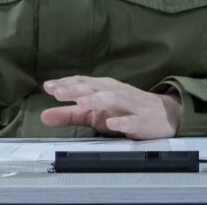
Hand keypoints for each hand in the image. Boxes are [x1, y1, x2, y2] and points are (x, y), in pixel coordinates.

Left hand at [40, 75, 182, 138]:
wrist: (163, 114)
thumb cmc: (122, 112)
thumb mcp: (93, 113)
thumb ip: (69, 115)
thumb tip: (43, 116)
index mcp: (101, 88)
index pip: (80, 82)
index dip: (64, 84)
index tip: (47, 87)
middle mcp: (113, 92)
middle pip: (92, 88)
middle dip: (74, 89)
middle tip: (57, 92)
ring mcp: (129, 105)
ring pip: (111, 99)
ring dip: (96, 100)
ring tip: (81, 103)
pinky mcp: (142, 121)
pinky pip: (131, 121)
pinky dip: (121, 122)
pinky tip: (111, 123)